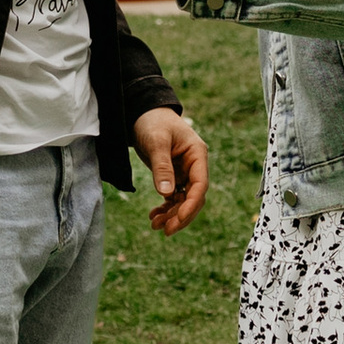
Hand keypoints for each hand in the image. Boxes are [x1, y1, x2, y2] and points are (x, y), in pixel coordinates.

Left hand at [133, 106, 209, 235]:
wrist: (143, 112)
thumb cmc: (153, 121)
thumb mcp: (157, 142)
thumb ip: (162, 167)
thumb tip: (166, 193)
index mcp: (197, 154)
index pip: (200, 184)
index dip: (191, 204)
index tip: (178, 218)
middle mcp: (194, 165)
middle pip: (194, 197)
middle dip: (181, 215)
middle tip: (165, 230)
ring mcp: (184, 172)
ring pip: (183, 200)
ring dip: (171, 215)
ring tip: (154, 225)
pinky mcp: (173, 175)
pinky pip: (173, 197)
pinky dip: (164, 208)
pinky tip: (153, 215)